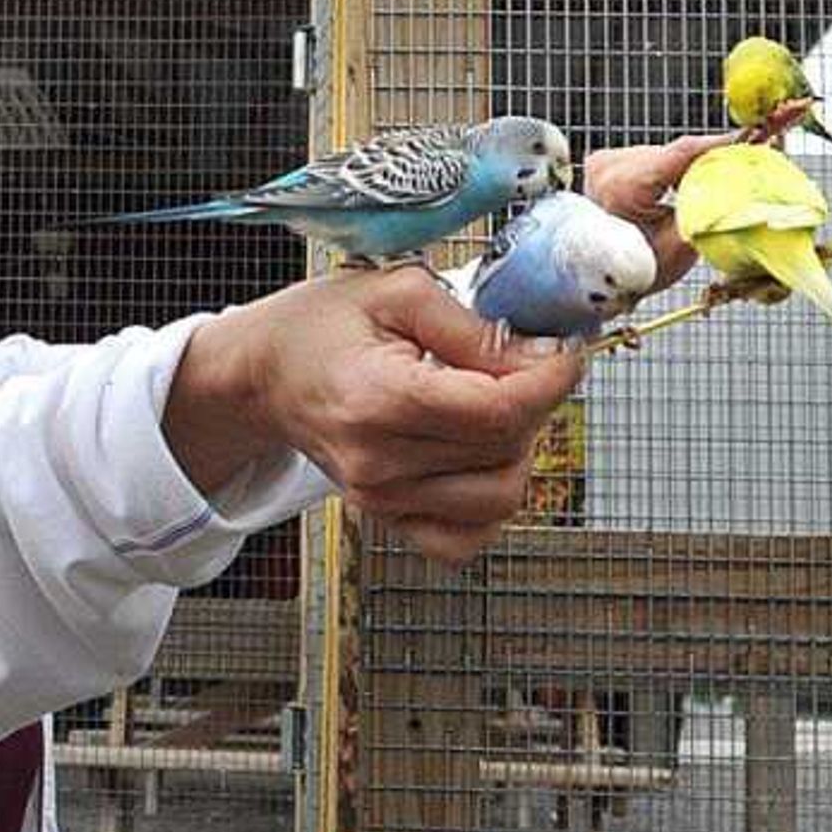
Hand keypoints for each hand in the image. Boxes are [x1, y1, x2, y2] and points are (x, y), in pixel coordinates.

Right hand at [166, 267, 585, 564]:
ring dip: (517, 451)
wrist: (267, 375)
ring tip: (495, 408)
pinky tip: (477, 458)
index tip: (564, 351)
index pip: (497, 411)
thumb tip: (541, 356)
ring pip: (500, 499)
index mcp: (377, 399)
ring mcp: (382, 500)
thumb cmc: (323, 327)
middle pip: (506, 450)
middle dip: (535, 403)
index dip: (549, 380)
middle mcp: (378, 463)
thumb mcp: (397, 293)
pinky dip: (489, 504)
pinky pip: (466, 539)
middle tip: (521, 364)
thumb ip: (473, 328)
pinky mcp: (389, 520)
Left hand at [580, 132, 735, 289]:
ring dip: (689, 167)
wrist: (593, 276)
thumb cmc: (636, 270)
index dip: (721, 144)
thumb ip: (709, 213)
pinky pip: (651, 159)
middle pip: (674, 153)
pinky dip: (671, 171)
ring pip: (665, 155)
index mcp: (622, 186)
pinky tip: (684, 187)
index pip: (681, 153)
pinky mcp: (605, 162)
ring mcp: (604, 161)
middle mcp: (608, 166)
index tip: (754, 137)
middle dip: (709, 160)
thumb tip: (742, 188)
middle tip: (746, 161)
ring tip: (715, 183)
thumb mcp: (680, 247)